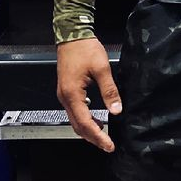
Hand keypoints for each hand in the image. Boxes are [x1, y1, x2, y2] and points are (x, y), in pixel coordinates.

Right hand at [56, 37, 122, 151]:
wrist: (72, 35)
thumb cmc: (85, 49)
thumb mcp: (101, 68)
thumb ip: (109, 90)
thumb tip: (117, 109)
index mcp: (72, 95)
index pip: (85, 123)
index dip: (98, 137)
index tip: (109, 145)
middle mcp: (65, 98)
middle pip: (77, 126)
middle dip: (92, 137)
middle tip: (107, 144)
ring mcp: (64, 94)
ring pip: (75, 119)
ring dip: (88, 129)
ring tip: (103, 134)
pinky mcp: (66, 90)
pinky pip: (74, 110)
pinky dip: (84, 119)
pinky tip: (95, 117)